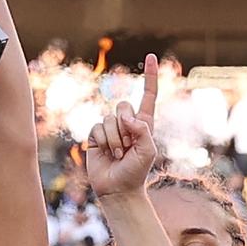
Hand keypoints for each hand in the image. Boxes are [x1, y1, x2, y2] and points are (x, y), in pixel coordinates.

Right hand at [86, 55, 158, 198]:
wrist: (118, 189)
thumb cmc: (137, 171)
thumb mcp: (148, 150)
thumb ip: (141, 130)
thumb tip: (124, 116)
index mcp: (143, 123)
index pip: (147, 95)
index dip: (150, 76)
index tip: (151, 56)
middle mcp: (126, 122)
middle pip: (123, 106)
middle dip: (125, 126)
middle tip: (128, 147)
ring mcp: (110, 128)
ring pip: (109, 119)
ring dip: (115, 140)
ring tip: (118, 155)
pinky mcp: (95, 135)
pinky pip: (97, 128)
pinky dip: (103, 142)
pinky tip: (106, 153)